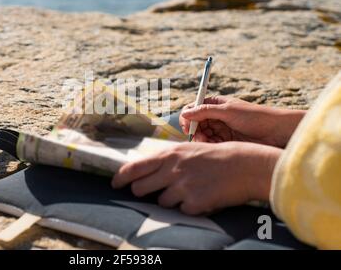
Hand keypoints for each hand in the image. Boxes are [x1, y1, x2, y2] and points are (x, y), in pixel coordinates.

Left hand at [112, 142, 280, 214]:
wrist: (245, 164)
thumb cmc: (217, 156)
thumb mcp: (188, 150)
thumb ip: (167, 160)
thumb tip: (148, 171)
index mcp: (169, 154)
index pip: (135, 168)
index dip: (121, 177)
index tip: (115, 183)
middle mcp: (172, 170)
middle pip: (141, 189)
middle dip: (143, 192)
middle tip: (154, 191)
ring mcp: (182, 187)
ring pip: (162, 202)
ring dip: (172, 200)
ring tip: (192, 189)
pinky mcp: (194, 203)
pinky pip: (182, 211)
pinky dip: (190, 207)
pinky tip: (203, 196)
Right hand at [179, 96, 305, 147]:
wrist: (276, 132)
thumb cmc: (255, 116)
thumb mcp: (228, 111)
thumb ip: (205, 111)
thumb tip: (184, 113)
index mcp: (216, 104)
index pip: (194, 108)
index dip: (188, 116)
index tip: (188, 126)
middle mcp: (217, 116)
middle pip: (196, 123)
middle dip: (194, 130)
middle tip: (199, 137)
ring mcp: (221, 129)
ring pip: (202, 134)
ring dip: (202, 139)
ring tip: (208, 143)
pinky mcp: (226, 141)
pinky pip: (211, 144)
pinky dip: (209, 145)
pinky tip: (214, 147)